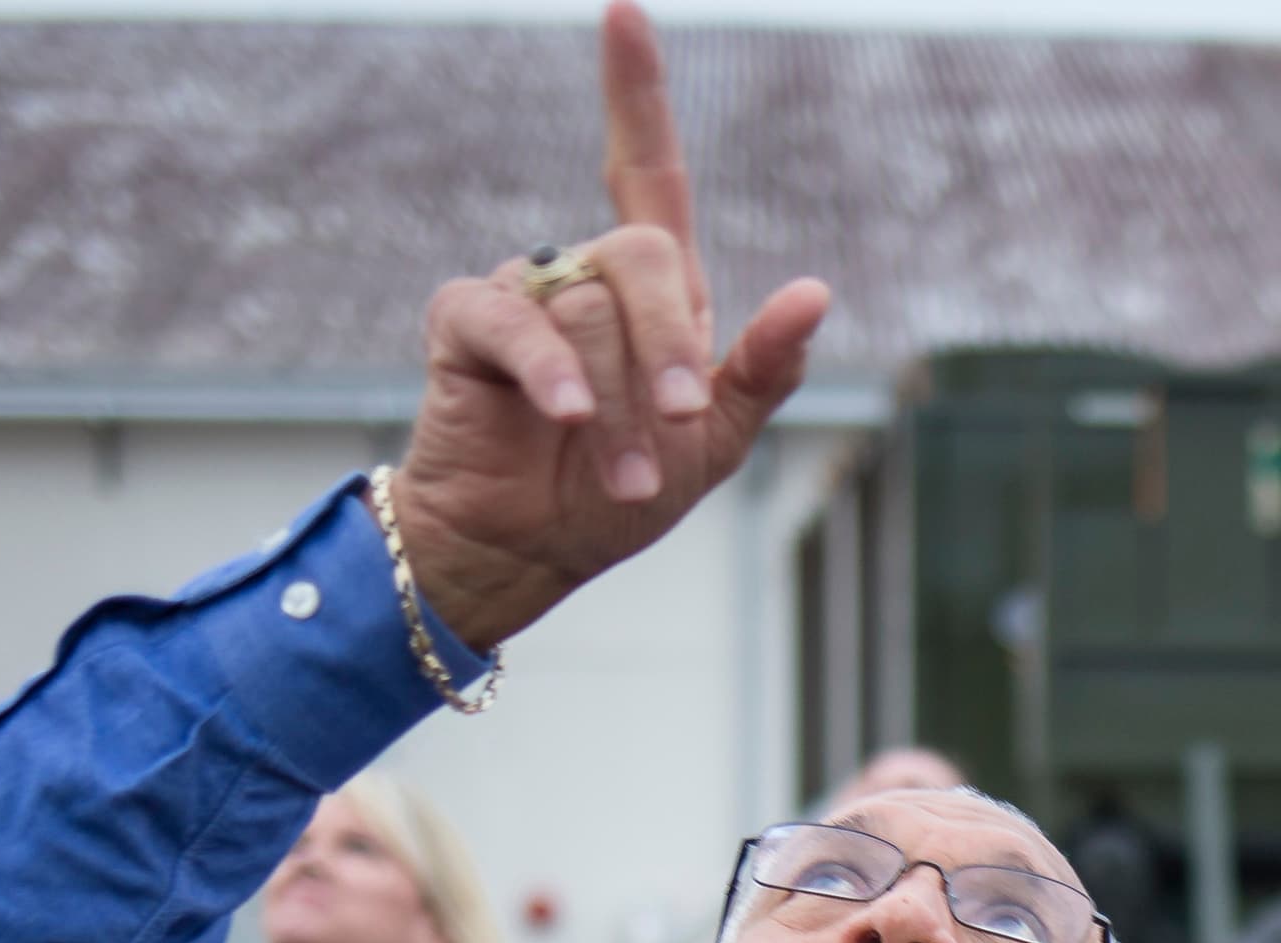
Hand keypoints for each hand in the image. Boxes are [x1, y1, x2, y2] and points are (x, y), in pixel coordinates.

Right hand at [389, 0, 829, 648]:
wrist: (533, 551)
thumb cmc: (621, 494)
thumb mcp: (714, 440)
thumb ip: (764, 369)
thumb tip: (815, 293)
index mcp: (652, 290)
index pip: (646, 170)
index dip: (635, 94)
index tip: (624, 12)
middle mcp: (585, 275)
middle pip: (644, 256)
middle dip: (668, 346)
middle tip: (675, 425)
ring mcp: (523, 295)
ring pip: (588, 309)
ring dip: (614, 403)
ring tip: (616, 473)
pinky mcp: (465, 326)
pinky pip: (513, 321)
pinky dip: (549, 369)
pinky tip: (566, 413)